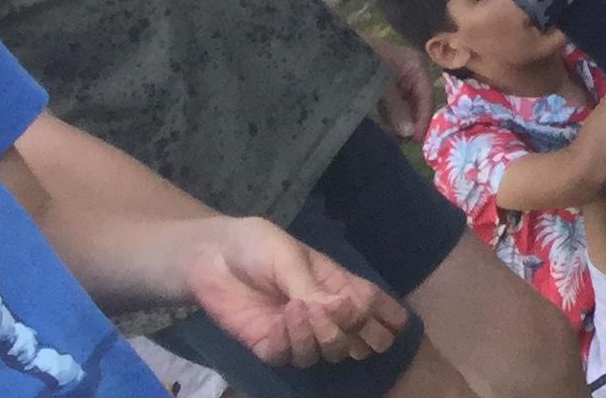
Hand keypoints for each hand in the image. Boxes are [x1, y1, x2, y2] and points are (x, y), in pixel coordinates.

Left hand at [183, 216, 407, 366]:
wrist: (213, 258)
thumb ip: (314, 288)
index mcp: (336, 286)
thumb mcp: (291, 258)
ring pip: (320, 355)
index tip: (392, 325)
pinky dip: (286, 344)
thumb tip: (344, 312)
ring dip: (316, 336)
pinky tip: (277, 323)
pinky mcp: (267, 345)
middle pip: (349, 341)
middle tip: (337, 315)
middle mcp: (321, 314)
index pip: (371, 306)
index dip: (386, 319)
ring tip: (298, 310)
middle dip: (349, 334)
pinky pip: (285, 358)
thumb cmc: (259, 247)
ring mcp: (294, 333)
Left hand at [370, 40, 436, 140]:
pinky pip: (393, 105)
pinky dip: (391, 118)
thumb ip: (396, 109)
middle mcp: (411, 71)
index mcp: (415, 65)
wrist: (336, 52)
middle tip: (407, 143)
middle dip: (412, 122)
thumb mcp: (381, 86)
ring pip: (405, 105)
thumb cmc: (365, 62)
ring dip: (401, 123)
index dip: (423, 118)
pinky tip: (388, 132)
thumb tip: (409, 134)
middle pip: (417, 101)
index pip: (426, 95)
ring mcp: (398, 78)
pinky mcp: (385, 85)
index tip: (418, 140)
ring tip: (396, 141)